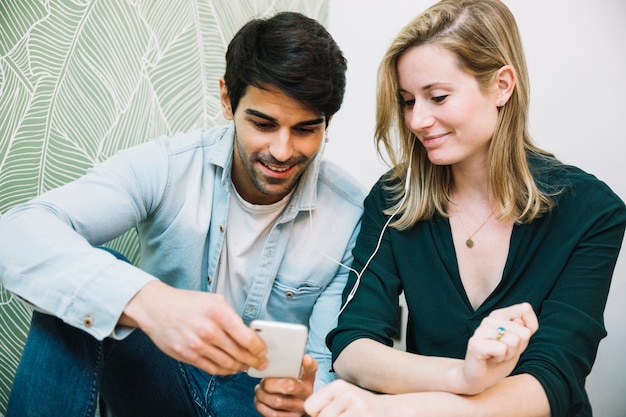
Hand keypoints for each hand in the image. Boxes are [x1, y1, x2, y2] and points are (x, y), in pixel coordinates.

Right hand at [121, 281, 267, 374]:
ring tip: (247, 366)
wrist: (156, 308)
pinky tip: (231, 368)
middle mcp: (208, 330)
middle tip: (261, 363)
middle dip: (254, 360)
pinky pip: (212, 369)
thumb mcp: (214, 300)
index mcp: (218, 312)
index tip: (263, 350)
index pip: (246, 337)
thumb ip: (232, 317)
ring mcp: (197, 345)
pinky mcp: (187, 355)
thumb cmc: (187, 303)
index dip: (259, 348)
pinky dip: (225, 371)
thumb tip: (249, 335)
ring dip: (241, 367)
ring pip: (227, 364)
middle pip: (239, 353)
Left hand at [254, 354, 316, 416]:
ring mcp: (298, 409)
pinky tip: (260, 399)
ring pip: (277, 401)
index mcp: (308, 380)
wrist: (296, 406)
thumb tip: (297, 355)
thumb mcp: (298, 375)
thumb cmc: (292, 386)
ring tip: (259, 390)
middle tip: (263, 382)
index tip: (305, 358)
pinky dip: (261, 405)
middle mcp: (306, 395)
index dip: (309, 364)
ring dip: (262, 395)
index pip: (311, 369)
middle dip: (269, 383)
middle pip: (288, 386)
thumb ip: (295, 364)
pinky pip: (272, 414)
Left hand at [304, 379, 388, 416]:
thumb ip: (324, 402)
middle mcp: (348, 394)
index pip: (310, 406)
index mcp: (339, 386)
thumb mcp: (342, 397)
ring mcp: (359, 408)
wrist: (390, 410)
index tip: (330, 412)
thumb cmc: (360, 407)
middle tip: (342, 416)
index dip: (317, 414)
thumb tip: (306, 411)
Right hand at [458, 302, 537, 393]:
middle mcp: (489, 320)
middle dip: (518, 348)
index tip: (518, 340)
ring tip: (496, 356)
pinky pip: (502, 349)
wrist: (480, 379)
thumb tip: (519, 321)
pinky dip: (500, 358)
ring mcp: (481, 331)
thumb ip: (524, 330)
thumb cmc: (500, 360)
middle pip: (523, 332)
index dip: (530, 327)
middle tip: (503, 353)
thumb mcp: (518, 345)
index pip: (525, 309)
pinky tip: (490, 359)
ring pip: (514, 341)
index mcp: (499, 316)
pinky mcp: (476, 344)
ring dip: (509, 354)